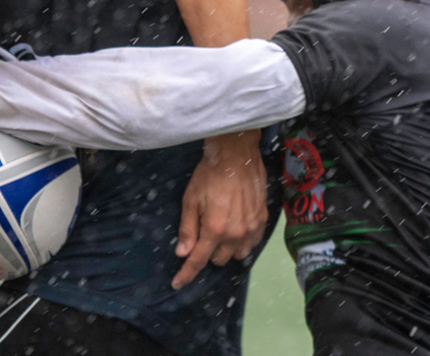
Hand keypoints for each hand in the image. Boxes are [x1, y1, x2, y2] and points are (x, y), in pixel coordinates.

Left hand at [172, 129, 266, 289]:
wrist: (236, 155)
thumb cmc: (209, 175)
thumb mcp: (190, 199)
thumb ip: (188, 228)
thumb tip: (182, 253)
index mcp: (215, 229)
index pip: (198, 260)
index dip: (186, 274)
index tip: (177, 284)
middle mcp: (236, 234)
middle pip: (218, 259)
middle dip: (207, 252)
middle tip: (201, 232)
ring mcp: (252, 229)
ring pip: (237, 254)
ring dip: (226, 248)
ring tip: (219, 230)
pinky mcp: (262, 220)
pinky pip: (252, 243)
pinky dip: (242, 242)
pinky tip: (235, 229)